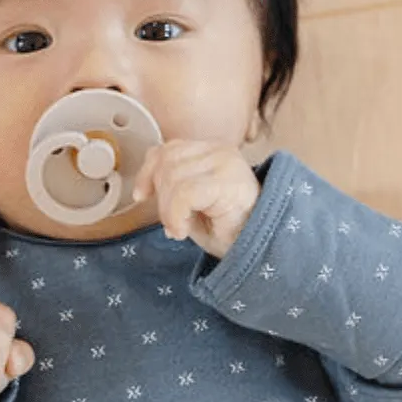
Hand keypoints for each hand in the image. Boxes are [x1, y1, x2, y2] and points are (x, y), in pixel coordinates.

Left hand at [132, 139, 259, 260]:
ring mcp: (226, 164)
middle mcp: (220, 151)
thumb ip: (173, 184)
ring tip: (180, 228)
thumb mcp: (192, 203)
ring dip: (168, 210)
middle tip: (171, 223)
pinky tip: (183, 231)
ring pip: (172, 177)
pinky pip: (184, 193)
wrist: (260, 252)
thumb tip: (146, 183)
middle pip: (166, 162)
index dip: (148, 171)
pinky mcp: (228, 181)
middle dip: (160, 197)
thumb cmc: (228, 230)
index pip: (167, 148)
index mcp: (212, 151)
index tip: (142, 196)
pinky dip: (175, 215)